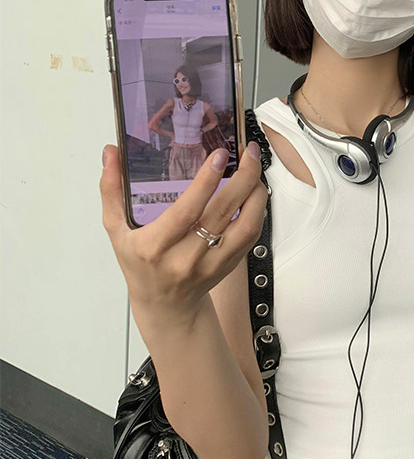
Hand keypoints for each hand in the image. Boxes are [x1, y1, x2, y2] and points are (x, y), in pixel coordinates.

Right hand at [100, 144, 267, 322]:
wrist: (165, 305)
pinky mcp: (229, 265)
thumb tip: (111, 153)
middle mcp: (186, 257)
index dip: (206, 181)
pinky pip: (251, 235)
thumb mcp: (116, 230)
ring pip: (246, 226)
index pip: (186, 211)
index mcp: (155, 246)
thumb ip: (111, 190)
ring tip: (254, 169)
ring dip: (256, 194)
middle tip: (247, 152)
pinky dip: (257, 210)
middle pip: (222, 213)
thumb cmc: (140, 264)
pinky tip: (254, 192)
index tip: (218, 155)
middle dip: (241, 178)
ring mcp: (211, 263)